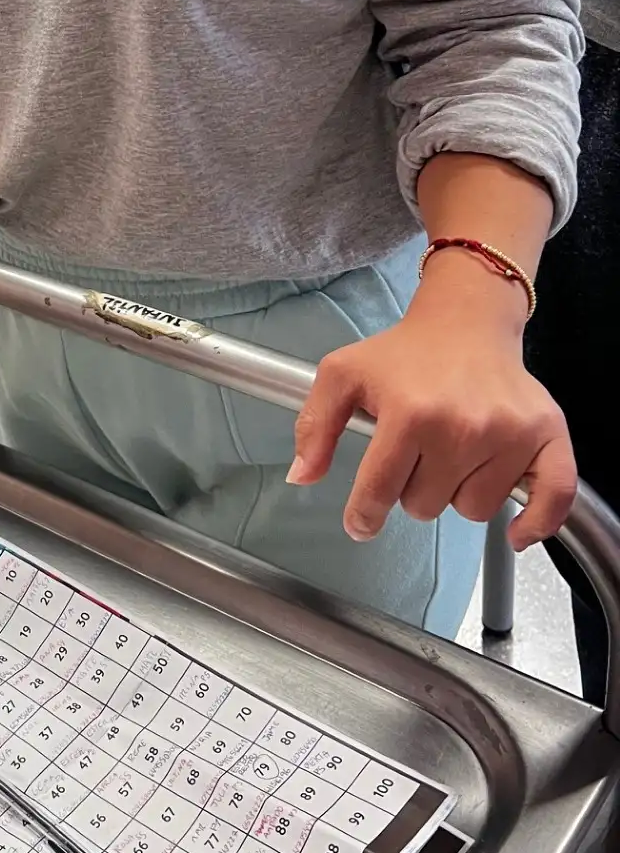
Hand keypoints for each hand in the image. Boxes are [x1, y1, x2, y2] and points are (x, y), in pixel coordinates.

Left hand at [289, 252, 574, 551]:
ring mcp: (509, 433)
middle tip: (417, 452)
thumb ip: (315, 425)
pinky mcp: (547, 435)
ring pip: (473, 510)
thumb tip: (300, 477)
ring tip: (454, 451)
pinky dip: (535, 522)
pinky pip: (551, 500)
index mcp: (410, 412)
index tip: (361, 521)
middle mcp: (462, 426)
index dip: (364, 514)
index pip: (380, 490)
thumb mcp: (343, 375)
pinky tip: (516, 531)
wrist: (466, 322)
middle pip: (425, 505)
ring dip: (459, 492)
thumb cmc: (404, 354)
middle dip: (413, 488)